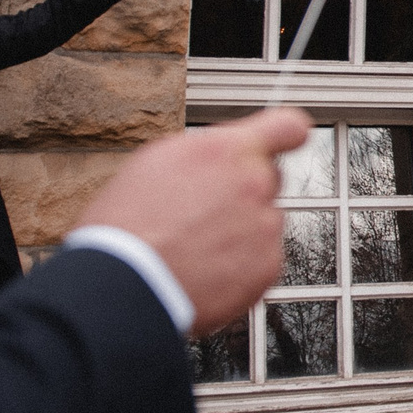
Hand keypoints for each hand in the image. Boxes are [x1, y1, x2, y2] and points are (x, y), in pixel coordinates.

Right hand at [77, 107, 311, 334]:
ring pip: (265, 220)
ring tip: (196, 248)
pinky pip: (263, 258)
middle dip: (246, 190)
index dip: (286, 134)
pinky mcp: (269, 265)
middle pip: (269, 178)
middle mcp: (254, 183)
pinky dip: (242, 266)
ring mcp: (265, 225)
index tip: (288, 140)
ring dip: (242, 231)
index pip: (286, 127)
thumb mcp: (157, 163)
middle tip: (206, 212)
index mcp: (226, 151)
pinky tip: (206, 270)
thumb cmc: (126, 226)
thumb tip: (223, 155)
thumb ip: (207, 152)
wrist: (124, 286)